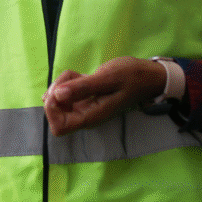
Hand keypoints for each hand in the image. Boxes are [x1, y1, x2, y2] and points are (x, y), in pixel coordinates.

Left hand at [42, 57, 165, 136]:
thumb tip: (57, 95)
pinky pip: (67, 92)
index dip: (52, 110)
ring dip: (63, 83)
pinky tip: (82, 75)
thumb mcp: (108, 78)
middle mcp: (86, 116)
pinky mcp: (85, 98)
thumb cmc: (132, 77)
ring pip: (59, 99)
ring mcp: (84, 107)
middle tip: (71, 78)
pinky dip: (68, 81)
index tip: (59, 91)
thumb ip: (83, 87)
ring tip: (80, 74)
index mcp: (91, 117)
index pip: (59, 127)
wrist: (148, 76)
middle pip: (55, 112)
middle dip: (56, 92)